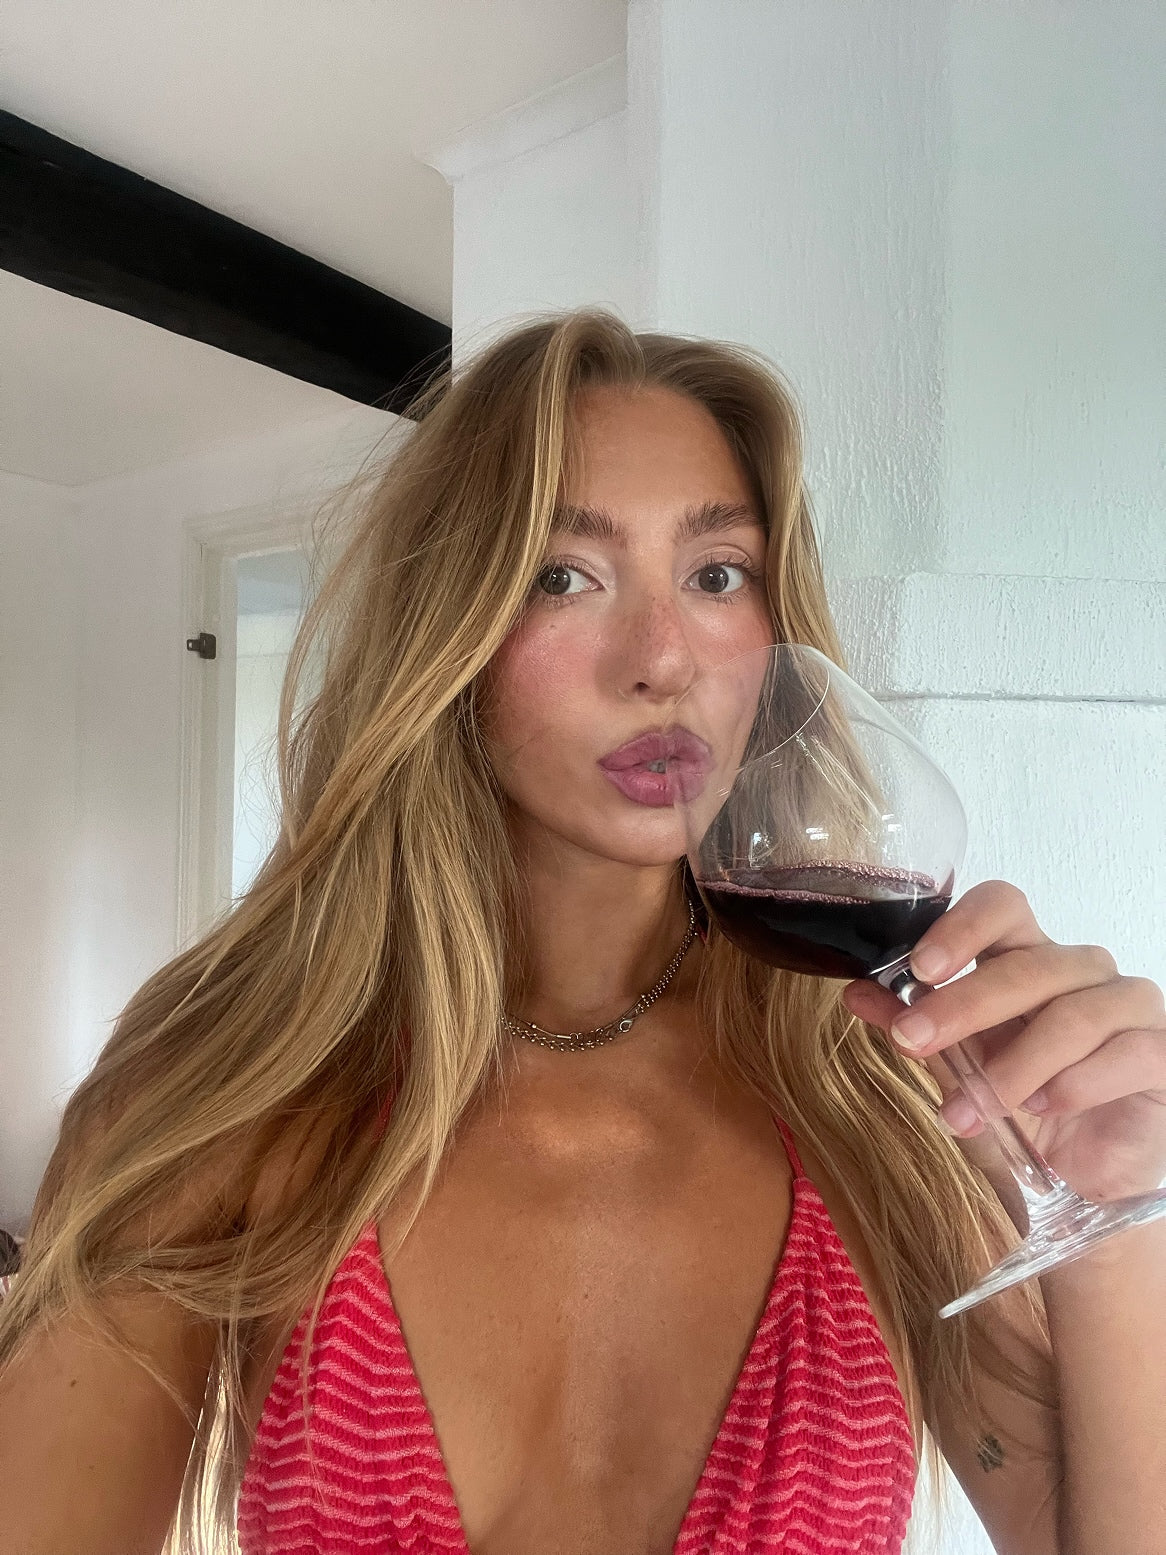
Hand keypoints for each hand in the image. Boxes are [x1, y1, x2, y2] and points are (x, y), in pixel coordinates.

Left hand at [840, 880, 1165, 1203]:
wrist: (1086, 1176)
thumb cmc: (1024, 1106)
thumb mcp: (957, 1067)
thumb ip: (913, 1025)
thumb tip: (856, 992)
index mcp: (1028, 958)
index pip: (1002, 906)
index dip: (961, 927)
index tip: (919, 968)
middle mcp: (1081, 971)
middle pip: (1027, 964)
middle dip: (963, 1005)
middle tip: (915, 1042)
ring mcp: (1129, 1007)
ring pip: (1073, 1013)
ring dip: (1014, 1065)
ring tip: (973, 1108)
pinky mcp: (1163, 1052)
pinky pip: (1127, 1052)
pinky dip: (1077, 1082)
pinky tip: (1046, 1107)